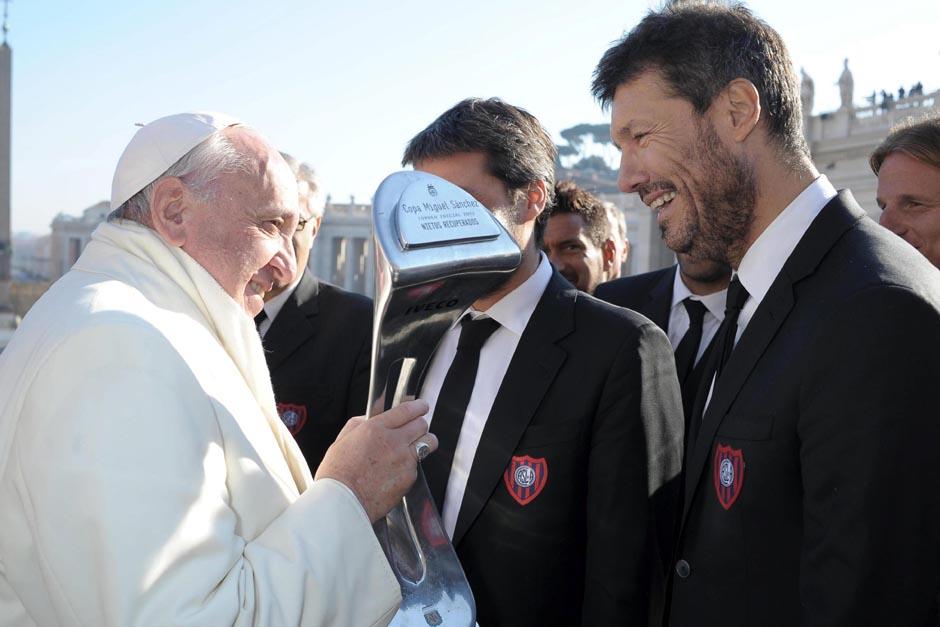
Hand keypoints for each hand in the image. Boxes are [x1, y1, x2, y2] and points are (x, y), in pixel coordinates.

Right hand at [316, 399, 437, 522]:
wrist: (343, 502)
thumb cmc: (337, 474)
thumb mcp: (342, 440)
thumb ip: (358, 424)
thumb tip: (369, 418)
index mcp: (375, 429)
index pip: (406, 410)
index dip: (418, 406)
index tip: (421, 406)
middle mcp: (394, 441)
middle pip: (422, 424)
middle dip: (420, 424)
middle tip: (416, 428)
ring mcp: (404, 460)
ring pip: (428, 443)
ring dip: (424, 441)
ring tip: (416, 446)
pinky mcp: (409, 477)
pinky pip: (417, 466)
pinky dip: (411, 466)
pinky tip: (397, 471)